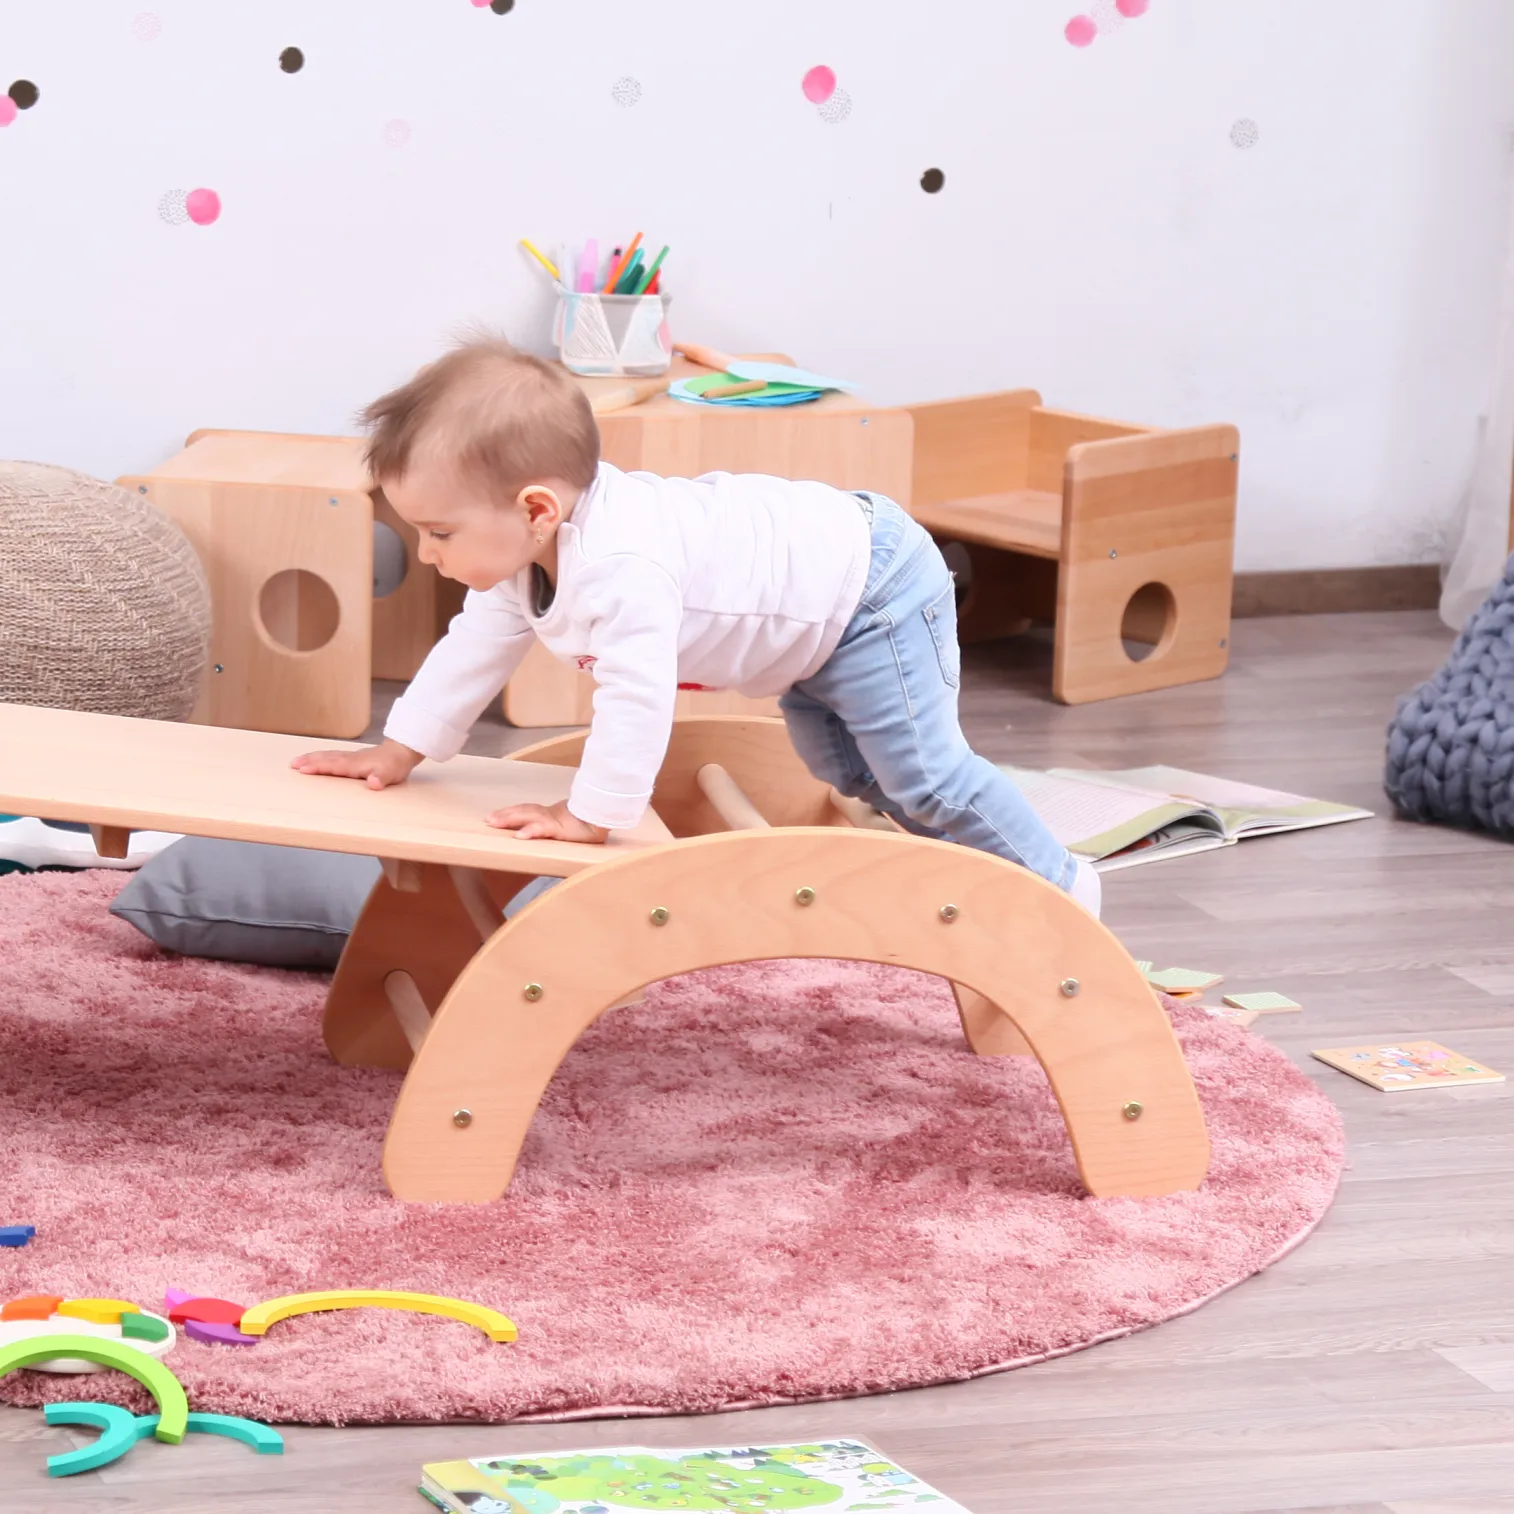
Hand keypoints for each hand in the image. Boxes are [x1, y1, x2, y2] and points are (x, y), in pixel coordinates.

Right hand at [290, 738, 421, 790]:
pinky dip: (321, 757)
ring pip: (328, 756)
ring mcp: (351, 757)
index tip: (303, 769)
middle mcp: (350, 759)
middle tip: (292, 764)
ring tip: (297, 761)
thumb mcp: (391, 774)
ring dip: (312, 758)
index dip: (319, 767)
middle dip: (309, 761)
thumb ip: (381, 778)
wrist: (403, 750)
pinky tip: (316, 759)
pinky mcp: (353, 757)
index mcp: (356, 764)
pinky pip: (333, 756)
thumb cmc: (395, 765)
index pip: (334, 766)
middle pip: (327, 759)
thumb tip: (373, 783)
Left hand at [486, 800, 608, 843]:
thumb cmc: (592, 823)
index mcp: (552, 815)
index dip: (512, 812)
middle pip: (524, 811)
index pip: (528, 811)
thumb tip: (546, 833)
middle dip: (505, 815)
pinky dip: (531, 831)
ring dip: (510, 819)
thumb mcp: (573, 828)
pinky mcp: (561, 828)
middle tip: (488, 820)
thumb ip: (560, 829)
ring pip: (529, 816)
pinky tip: (520, 836)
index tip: (495, 816)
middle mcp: (550, 814)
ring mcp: (555, 820)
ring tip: (494, 822)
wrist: (608, 815)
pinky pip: (543, 829)